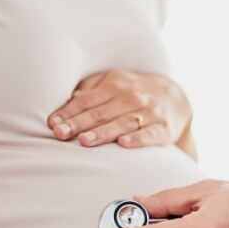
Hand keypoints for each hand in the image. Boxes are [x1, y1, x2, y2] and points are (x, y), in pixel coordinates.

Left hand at [48, 70, 191, 148]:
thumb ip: (91, 90)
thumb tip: (68, 101)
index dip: (69, 112)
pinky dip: (137, 139)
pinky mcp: (163, 128)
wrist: (175, 98)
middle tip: (61, 134)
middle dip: (80, 123)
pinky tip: (123, 145)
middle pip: (101, 112)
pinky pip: (149, 134)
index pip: (87, 100)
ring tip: (85, 141)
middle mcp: (131, 97)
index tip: (53, 124)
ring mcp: (148, 112)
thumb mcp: (114, 82)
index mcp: (114, 85)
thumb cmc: (135, 92)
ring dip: (103, 132)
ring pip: (122, 123)